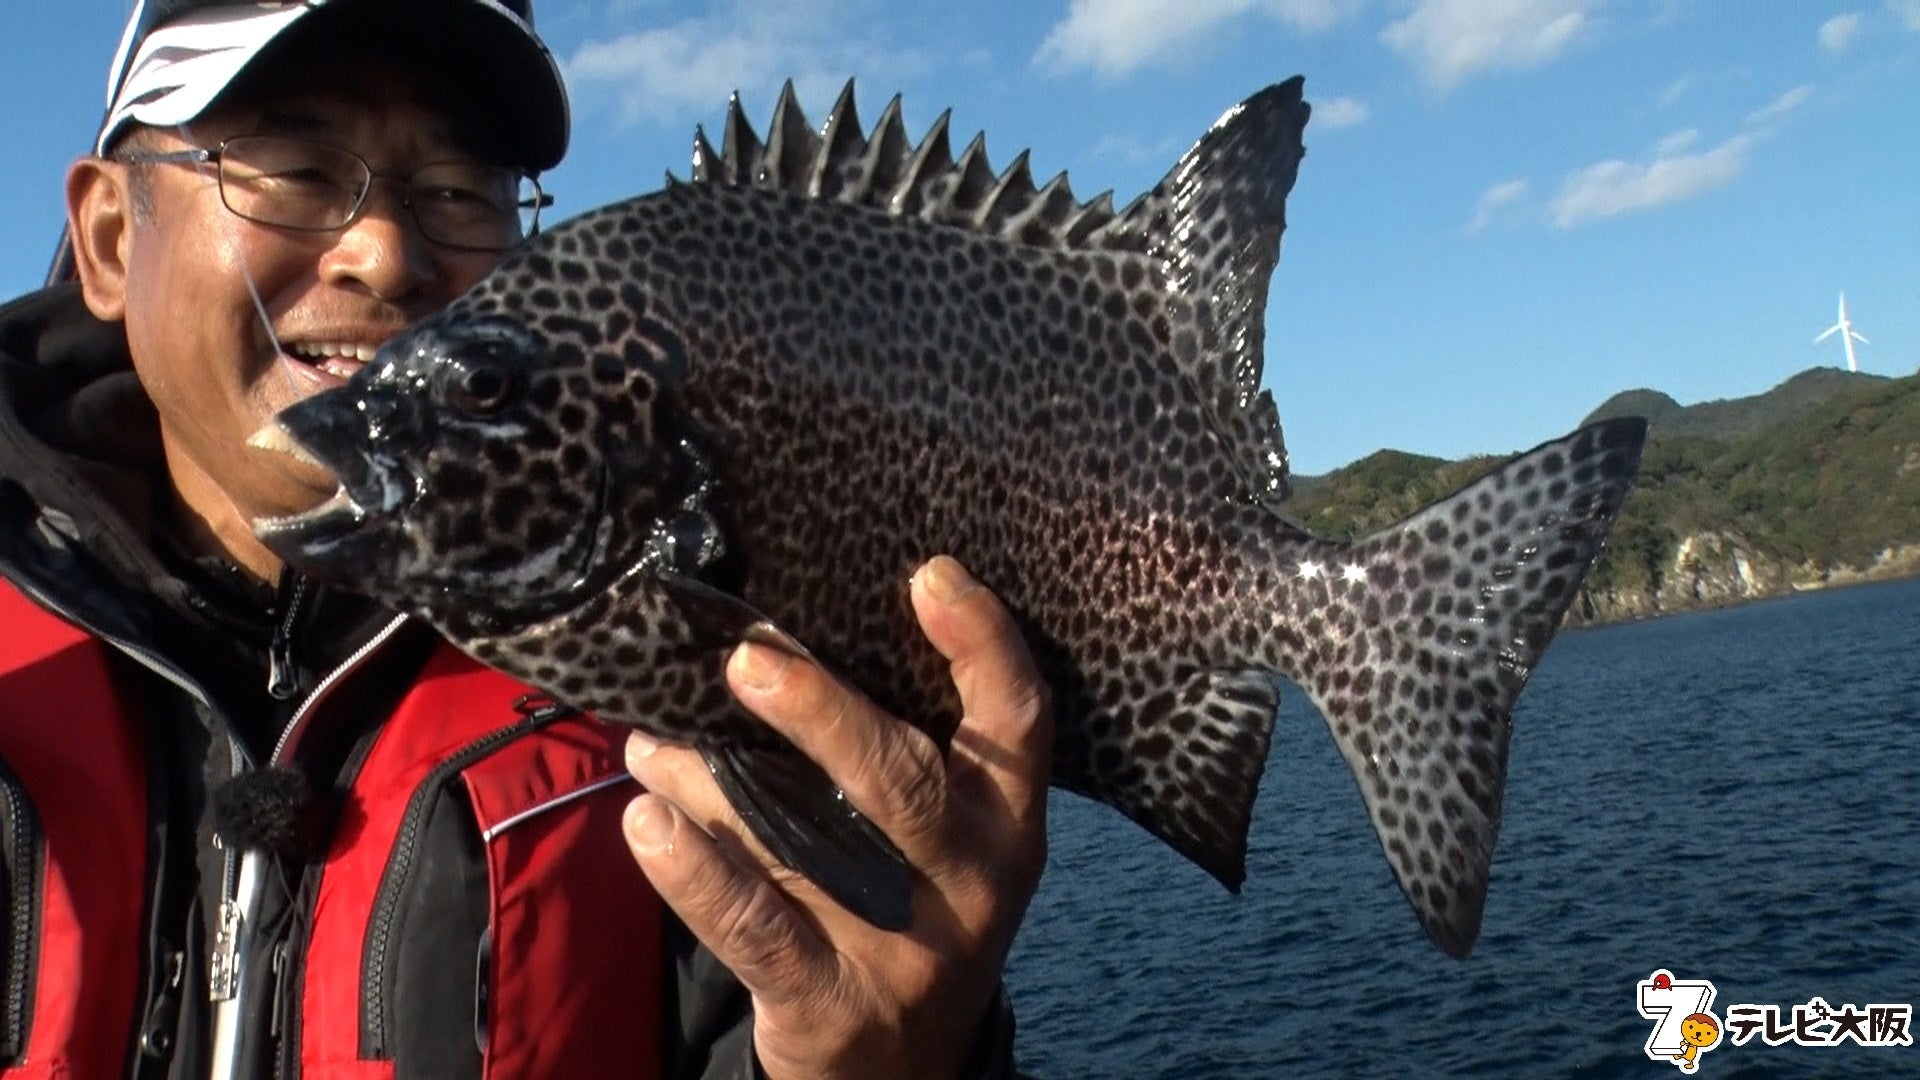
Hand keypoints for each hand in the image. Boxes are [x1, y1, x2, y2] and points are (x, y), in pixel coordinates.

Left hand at [621, 555, 1050, 1079]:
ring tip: (654, 735)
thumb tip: (790, 631)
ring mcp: (906, 951)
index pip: (1017, 721)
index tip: (927, 573)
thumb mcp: (946, 840)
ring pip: (803, 848)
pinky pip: (755, 928)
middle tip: (747, 660)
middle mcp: (971, 883)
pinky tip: (647, 818)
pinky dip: (694, 871)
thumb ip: (902, 751)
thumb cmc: (911, 907)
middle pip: (904, 784)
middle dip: (824, 714)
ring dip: (716, 782)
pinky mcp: (830, 1003)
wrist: (902, 1069)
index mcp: (1009, 823)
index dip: (983, 643)